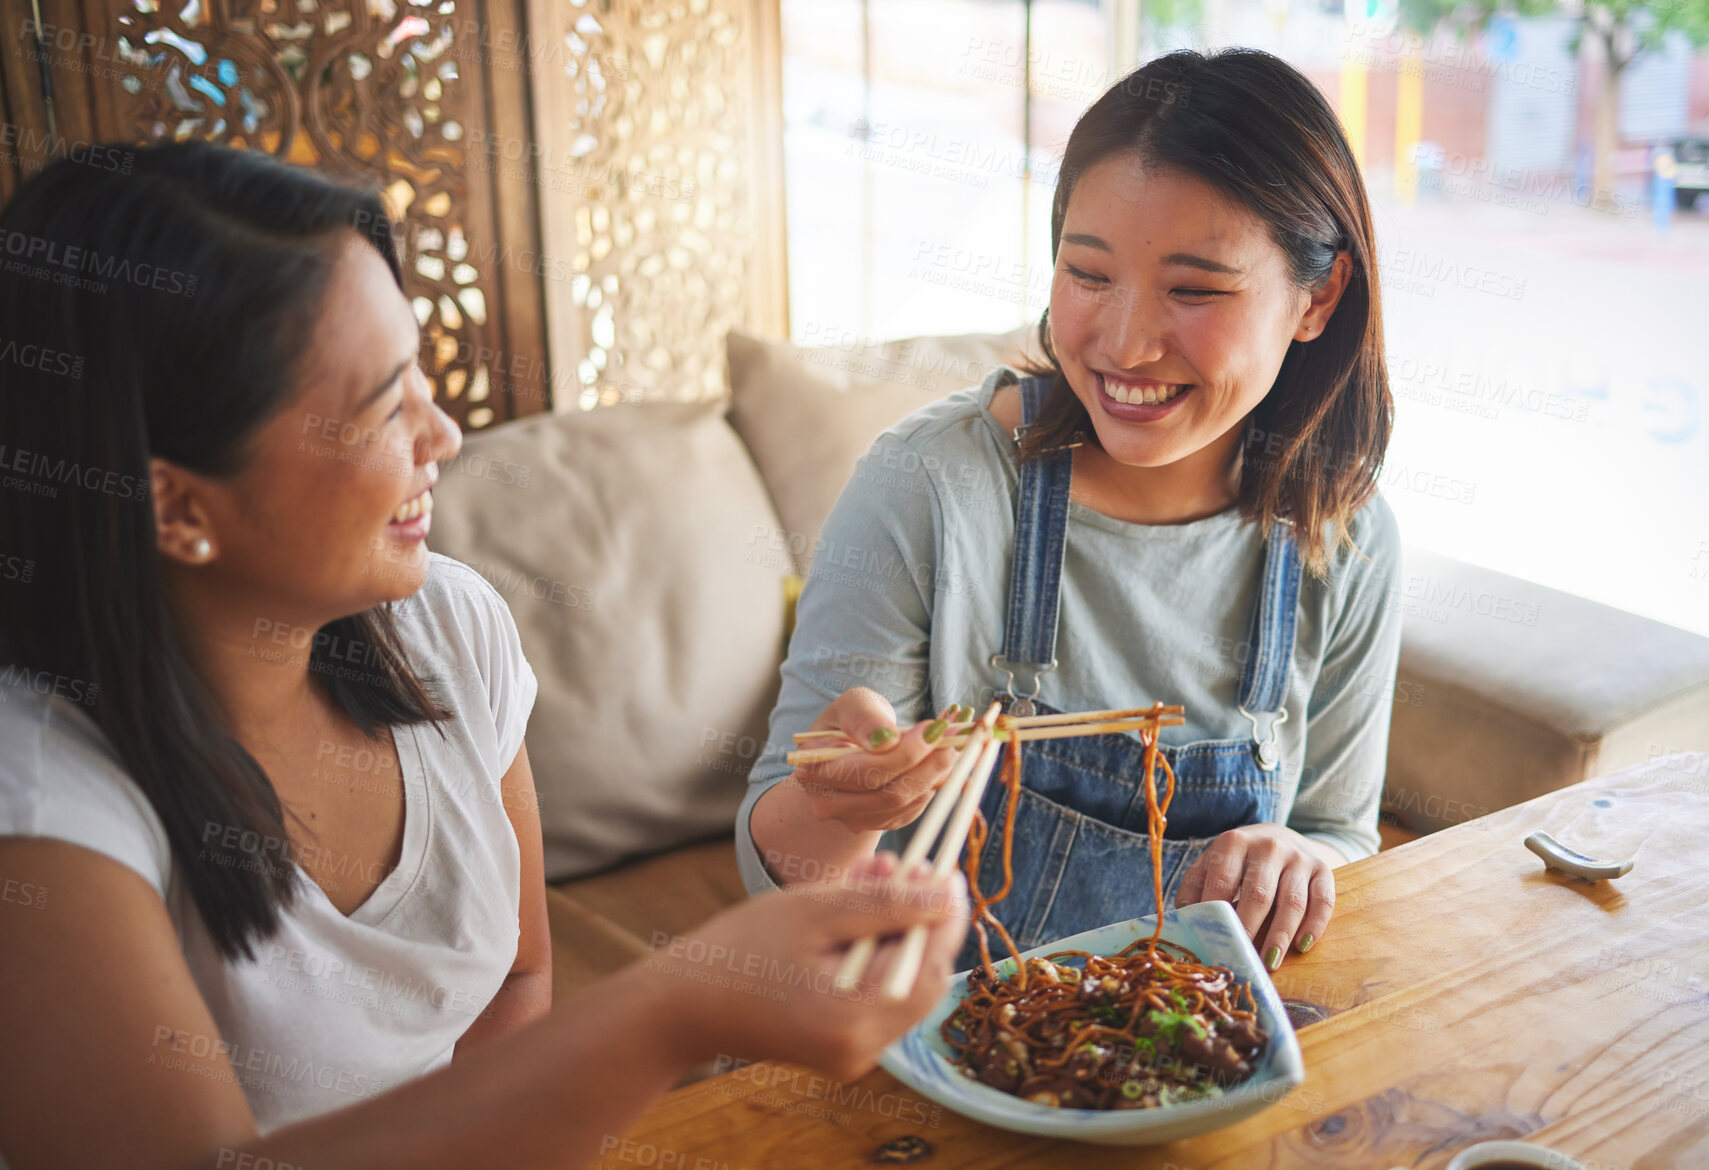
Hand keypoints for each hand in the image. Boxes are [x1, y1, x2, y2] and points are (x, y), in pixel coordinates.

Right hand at [645, 853, 969, 1081]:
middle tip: (909, 867)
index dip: (945, 916)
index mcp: (854, 1020)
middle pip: (922, 980)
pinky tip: (857, 913)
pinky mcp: (841, 1047)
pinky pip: (877, 996)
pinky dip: (876, 953)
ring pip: (901, 985)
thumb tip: (947, 892)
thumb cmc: (741, 948)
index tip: (947, 869)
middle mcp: (862, 1050)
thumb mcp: (815, 910)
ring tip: (875, 878)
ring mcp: (852, 1055)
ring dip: (897, 931)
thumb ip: (886, 903)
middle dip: (920, 920)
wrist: (683, 1004)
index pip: (930, 966)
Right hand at [790, 688, 961, 833]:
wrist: (852, 747)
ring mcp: (855, 819)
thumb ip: (864, 717)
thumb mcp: (854, 704)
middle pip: (889, 792)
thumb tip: (887, 740)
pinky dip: (935, 782)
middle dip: (929, 762)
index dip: (904, 753)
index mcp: (813, 770)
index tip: (934, 728)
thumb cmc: (852, 721)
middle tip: (955, 735)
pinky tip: (943, 758)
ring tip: (955, 741)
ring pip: (905, 803)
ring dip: (938, 772)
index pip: (864, 771)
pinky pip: (914, 809)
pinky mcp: (880, 824)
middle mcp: (828, 803)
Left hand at [1175, 825, 1336, 972]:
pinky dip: (1314, 925)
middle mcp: (1269, 846)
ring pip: (1292, 901)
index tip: (1212, 941)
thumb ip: (1195, 885)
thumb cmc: (1238, 861)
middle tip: (1241, 957)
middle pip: (1258, 894)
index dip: (1217, 913)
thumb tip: (1182, 915)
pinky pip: (1323, 901)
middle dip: (1248, 928)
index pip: (1222, 881)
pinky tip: (1302, 946)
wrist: (1280, 838)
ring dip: (1280, 935)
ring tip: (1269, 962)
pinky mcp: (1323, 870)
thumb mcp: (1212, 863)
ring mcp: (1299, 858)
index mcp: (1234, 842)